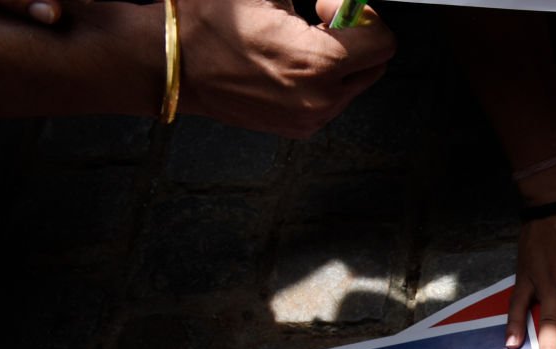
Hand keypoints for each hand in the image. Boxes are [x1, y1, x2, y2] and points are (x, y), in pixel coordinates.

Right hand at [0, 0, 395, 138]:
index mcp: (320, 62)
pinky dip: (323, 80)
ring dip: (340, 59)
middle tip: (318, 18)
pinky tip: (287, 62)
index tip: (327, 4)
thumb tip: (342, 0)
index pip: (383, 41)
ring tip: (297, 40)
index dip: (361, 14)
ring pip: (355, 85)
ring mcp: (311, 119)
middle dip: (355, 37)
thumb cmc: (211, 22)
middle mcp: (321, 99)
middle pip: (375, 65)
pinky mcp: (298, 129)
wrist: (172, 62)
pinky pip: (332, 101)